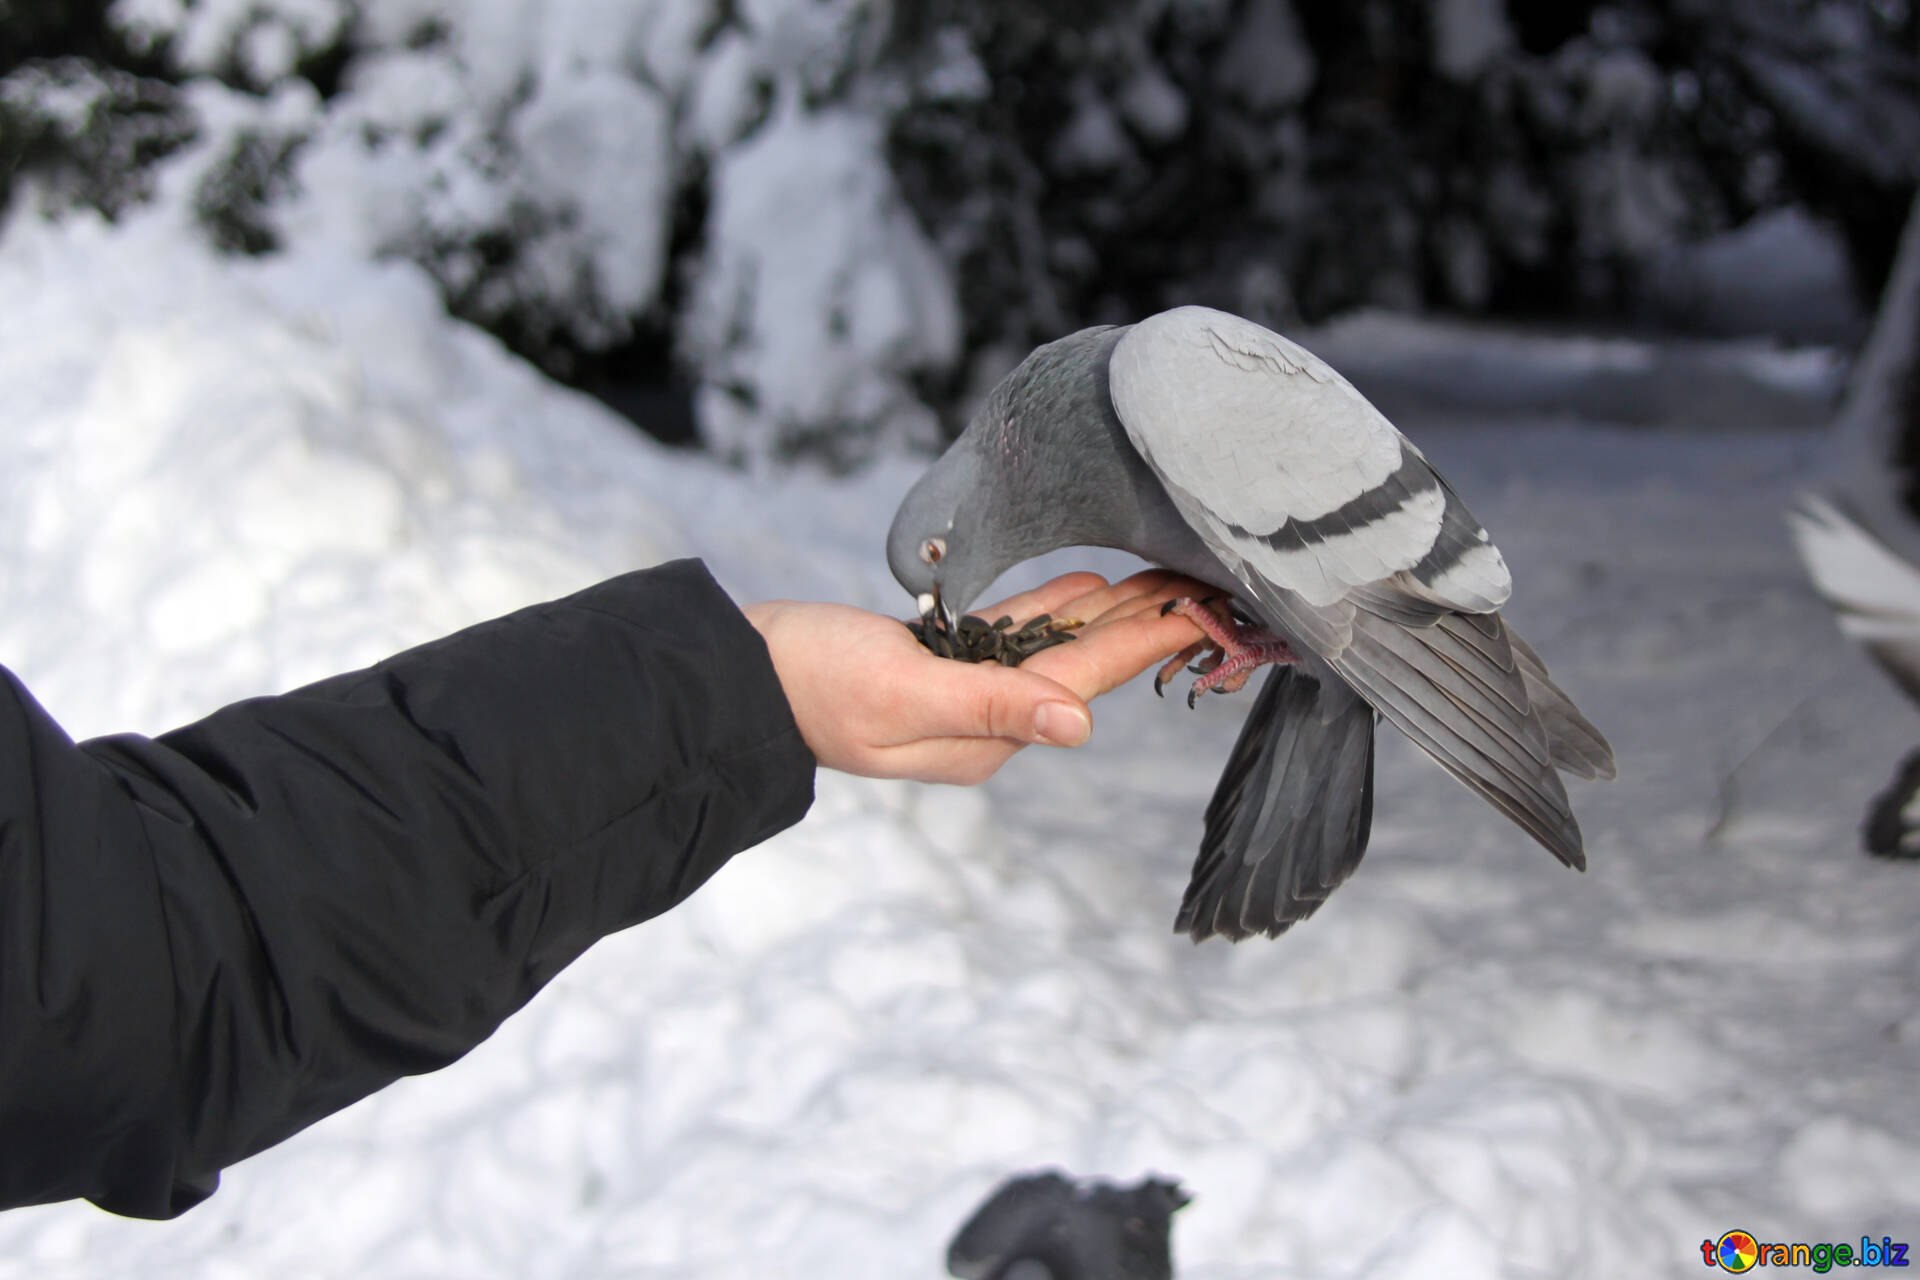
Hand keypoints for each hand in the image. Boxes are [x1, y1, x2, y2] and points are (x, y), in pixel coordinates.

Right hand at [743, 570, 1213, 784]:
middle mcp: (987, 720)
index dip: (1147, 642)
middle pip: (1085, 664)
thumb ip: (990, 706)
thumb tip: (1079, 727)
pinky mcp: (941, 662)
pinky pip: (1016, 632)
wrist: (739, 680)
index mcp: (986, 734)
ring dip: (1113, 612)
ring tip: (1168, 580)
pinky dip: (1057, 607)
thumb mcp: (901, 692)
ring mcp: (965, 691)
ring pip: (1058, 645)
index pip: (1085, 682)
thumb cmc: (809, 684)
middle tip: (1210, 583)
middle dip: (1147, 624)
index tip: (1205, 611)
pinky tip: (1091, 584)